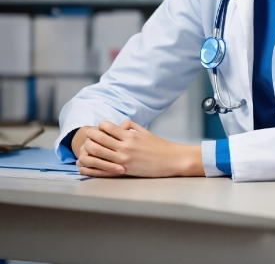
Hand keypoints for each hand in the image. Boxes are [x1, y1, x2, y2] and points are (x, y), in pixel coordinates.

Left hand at [76, 120, 204, 177]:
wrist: (171, 159)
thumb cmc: (160, 146)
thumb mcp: (145, 132)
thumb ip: (132, 127)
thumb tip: (121, 123)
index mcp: (130, 135)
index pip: (108, 127)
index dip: (100, 126)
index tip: (98, 128)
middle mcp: (125, 146)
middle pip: (99, 139)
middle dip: (90, 136)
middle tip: (86, 136)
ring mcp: (123, 159)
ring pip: (98, 153)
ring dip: (87, 150)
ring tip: (83, 149)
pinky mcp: (124, 170)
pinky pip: (102, 168)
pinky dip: (90, 167)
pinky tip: (84, 165)